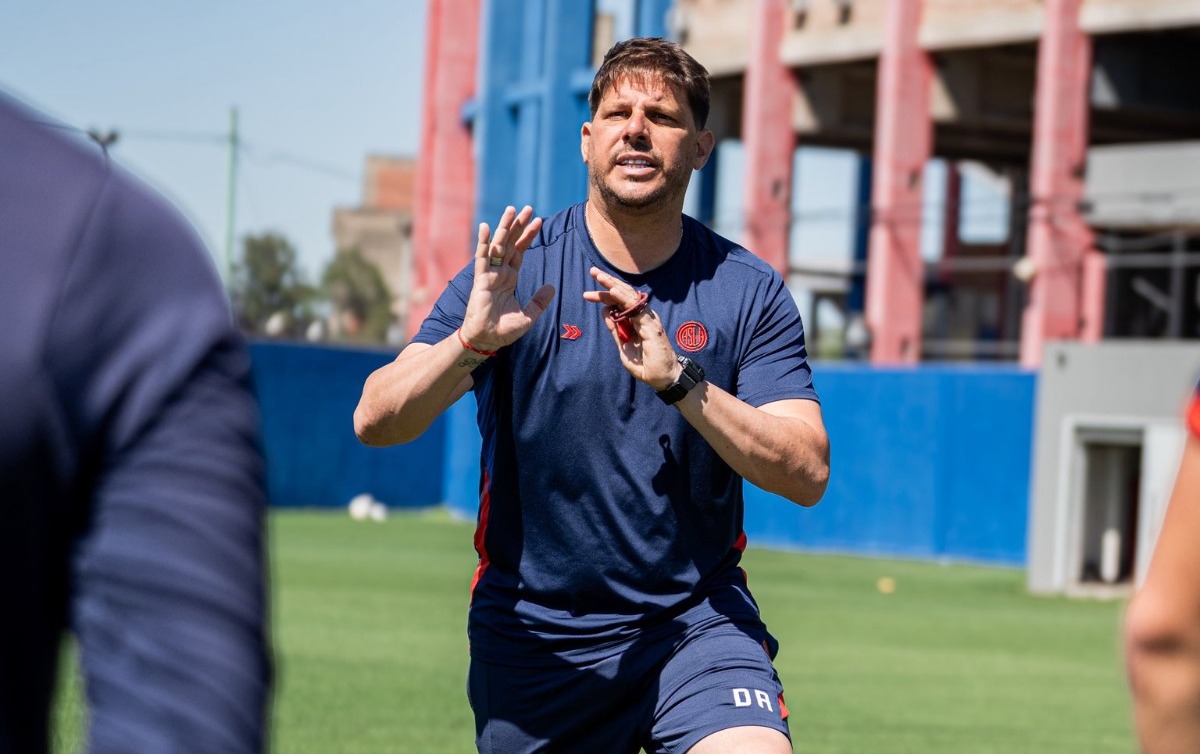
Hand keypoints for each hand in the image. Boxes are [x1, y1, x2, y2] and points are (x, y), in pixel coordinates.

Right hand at [460, 205, 555, 351]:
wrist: (488, 340)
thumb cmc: (504, 330)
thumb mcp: (528, 315)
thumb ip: (539, 301)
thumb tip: (551, 287)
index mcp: (510, 278)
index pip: (520, 251)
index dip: (529, 236)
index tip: (539, 221)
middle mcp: (499, 272)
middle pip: (510, 243)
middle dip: (519, 225)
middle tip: (529, 208)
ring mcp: (489, 274)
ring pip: (497, 245)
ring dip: (504, 227)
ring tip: (512, 210)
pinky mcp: (480, 280)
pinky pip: (481, 258)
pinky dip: (483, 242)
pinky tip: (485, 227)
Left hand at [583, 266, 679, 390]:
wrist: (663, 378)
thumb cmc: (646, 365)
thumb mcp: (624, 347)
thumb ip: (615, 330)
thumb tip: (605, 311)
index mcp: (635, 321)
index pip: (618, 302)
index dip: (604, 296)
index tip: (587, 294)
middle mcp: (642, 316)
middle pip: (623, 294)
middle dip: (607, 283)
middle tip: (593, 271)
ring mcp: (648, 319)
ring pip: (629, 296)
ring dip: (613, 285)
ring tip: (600, 277)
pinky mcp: (651, 325)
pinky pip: (635, 308)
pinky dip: (624, 298)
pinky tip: (613, 290)